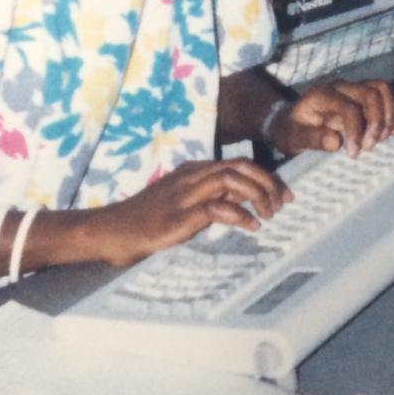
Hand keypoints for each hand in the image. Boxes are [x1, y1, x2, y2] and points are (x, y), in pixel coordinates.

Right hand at [85, 159, 291, 267]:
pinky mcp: (178, 216)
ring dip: (257, 195)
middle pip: (239, 166)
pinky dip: (239, 215)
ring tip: (269, 214)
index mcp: (192, 170)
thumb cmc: (143, 221)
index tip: (284, 193)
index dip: (265, 175)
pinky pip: (216, 207)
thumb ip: (206, 198)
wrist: (109, 231)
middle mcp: (190, 176)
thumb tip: (239, 204)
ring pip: (231, 179)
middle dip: (268, 181)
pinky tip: (251, 226)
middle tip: (284, 202)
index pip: (237, 163)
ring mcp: (183, 194)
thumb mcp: (179, 202)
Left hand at [269, 80, 393, 158]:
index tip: (354, 153)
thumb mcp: (294, 138)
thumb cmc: (292, 131)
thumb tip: (335, 142)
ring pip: (383, 88)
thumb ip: (312, 138)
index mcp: (322, 95)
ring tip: (385, 138)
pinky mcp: (363, 94)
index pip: (349, 108)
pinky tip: (393, 132)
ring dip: (390, 113)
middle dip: (377, 122)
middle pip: (371, 93)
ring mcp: (353, 87)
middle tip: (370, 146)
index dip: (356, 131)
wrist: (290, 122)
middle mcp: (340, 86)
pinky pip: (387, 94)